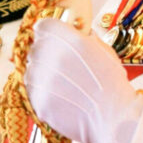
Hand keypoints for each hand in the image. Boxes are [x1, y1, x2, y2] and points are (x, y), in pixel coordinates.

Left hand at [24, 19, 142, 142]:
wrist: (112, 117)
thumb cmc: (112, 83)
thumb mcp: (103, 50)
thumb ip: (84, 38)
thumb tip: (76, 32)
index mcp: (67, 37)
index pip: (42, 25)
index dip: (49, 33)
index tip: (53, 39)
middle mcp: (50, 53)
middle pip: (34, 47)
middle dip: (45, 53)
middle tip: (61, 66)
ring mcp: (41, 78)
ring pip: (30, 70)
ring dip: (41, 74)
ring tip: (62, 85)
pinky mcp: (37, 100)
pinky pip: (32, 91)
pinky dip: (42, 93)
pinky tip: (61, 98)